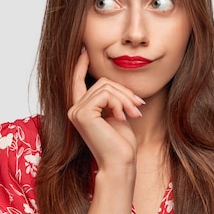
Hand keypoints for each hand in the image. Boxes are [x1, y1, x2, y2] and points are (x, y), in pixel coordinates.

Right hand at [67, 48, 144, 170]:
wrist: (120, 163)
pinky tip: (123, 118)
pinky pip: (104, 94)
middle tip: (139, 107)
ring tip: (134, 114)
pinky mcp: (83, 114)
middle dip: (124, 91)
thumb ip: (111, 98)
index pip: (77, 81)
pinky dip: (119, 103)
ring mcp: (76, 112)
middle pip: (101, 82)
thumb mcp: (117, 114)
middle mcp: (74, 109)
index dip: (80, 65)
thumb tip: (113, 84)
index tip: (84, 50)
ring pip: (105, 87)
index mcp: (81, 110)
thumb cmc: (121, 144)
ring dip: (125, 98)